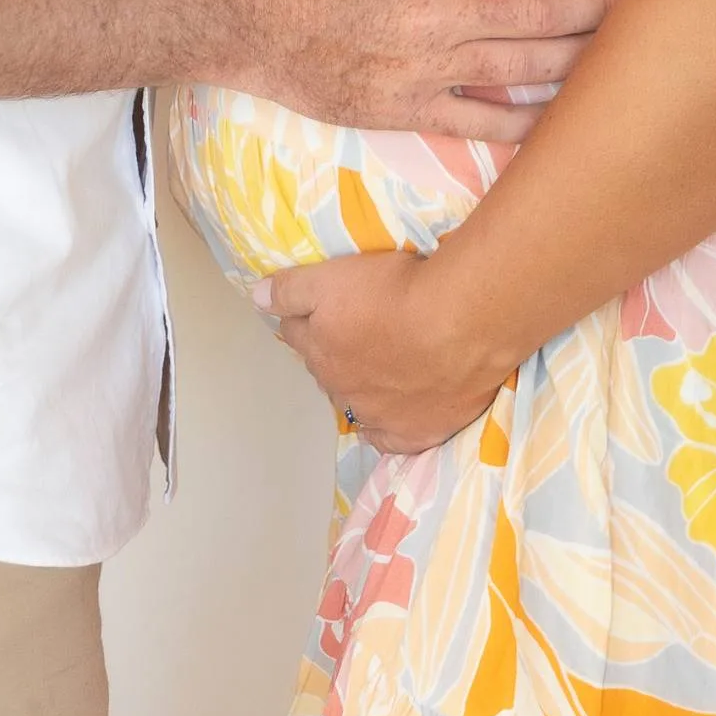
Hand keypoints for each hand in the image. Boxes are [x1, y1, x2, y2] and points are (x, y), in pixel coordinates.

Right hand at [237, 0, 633, 140]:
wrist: (252, 21)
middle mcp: (441, 16)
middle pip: (542, 12)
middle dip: (601, 4)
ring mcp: (430, 69)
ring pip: (525, 68)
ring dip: (579, 59)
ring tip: (621, 53)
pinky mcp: (413, 110)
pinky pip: (484, 121)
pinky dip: (528, 121)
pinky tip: (563, 114)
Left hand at [255, 249, 506, 455]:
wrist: (460, 324)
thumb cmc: (396, 291)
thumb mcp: (333, 276)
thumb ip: (290, 289)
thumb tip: (256, 298)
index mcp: (320, 350)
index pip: (297, 332)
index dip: (305, 316)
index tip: (320, 306)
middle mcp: (342, 389)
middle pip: (326, 369)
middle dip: (332, 353)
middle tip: (356, 331)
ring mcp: (379, 417)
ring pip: (356, 404)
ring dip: (359, 387)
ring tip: (378, 366)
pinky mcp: (417, 433)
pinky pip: (389, 438)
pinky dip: (384, 427)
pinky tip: (387, 418)